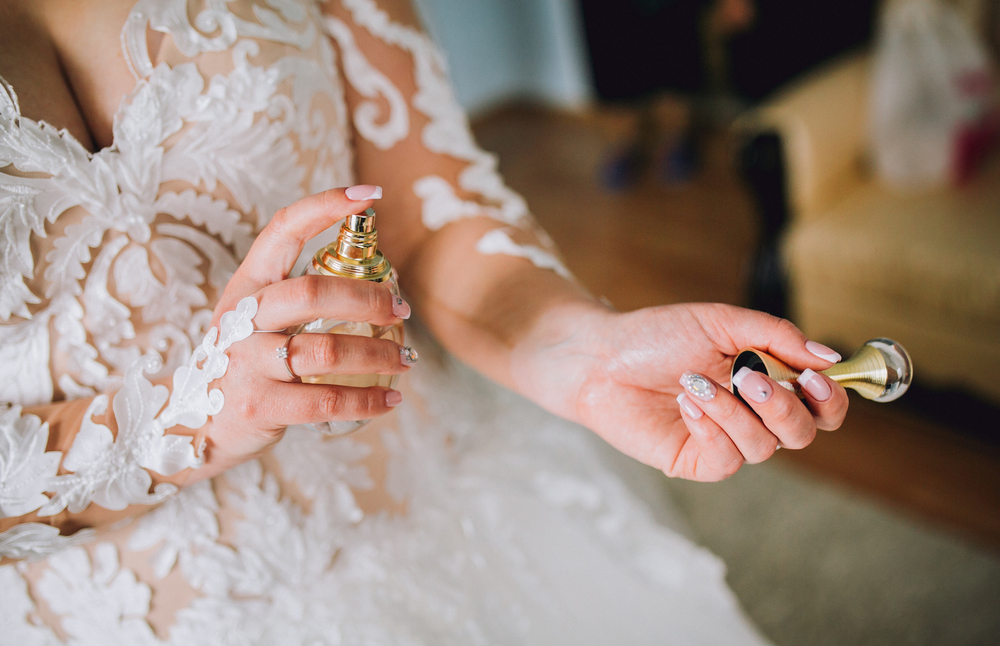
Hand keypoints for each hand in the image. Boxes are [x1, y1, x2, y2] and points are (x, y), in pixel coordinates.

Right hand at [195, 186, 412, 478]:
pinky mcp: (260, 406)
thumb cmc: (244, 363)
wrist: (194, 423)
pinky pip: (326, 401)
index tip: (368, 195)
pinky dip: (367, 400)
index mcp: (248, 286)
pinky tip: (390, 399)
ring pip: (327, 351)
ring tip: (405, 359)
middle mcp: (243, 318)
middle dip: (367, 297)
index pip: (282, 230)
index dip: (324, 207)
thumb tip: (375, 278)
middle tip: (401, 308)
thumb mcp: (255, 318)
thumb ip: (298, 297)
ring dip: (378, 353)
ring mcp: (248, 362)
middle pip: (312, 293)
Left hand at [513, 302, 847, 481]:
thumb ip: (777, 336)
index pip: (821, 406)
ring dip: (735, 412)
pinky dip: (711, 428)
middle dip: (783, 406)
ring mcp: (724, 441)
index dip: (830, 398)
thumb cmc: (657, 336)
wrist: (600, 357)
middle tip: (750, 377)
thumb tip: (831, 357)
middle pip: (803, 433)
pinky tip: (685, 402)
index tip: (815, 377)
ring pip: (764, 447)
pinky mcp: (696, 461)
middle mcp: (752, 416)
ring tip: (696, 382)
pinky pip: (727, 459)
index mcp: (767, 381)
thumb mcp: (721, 322)